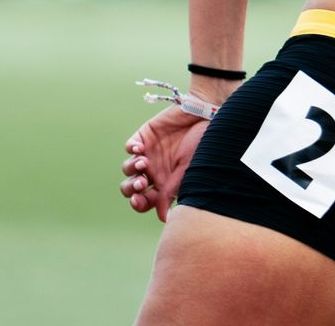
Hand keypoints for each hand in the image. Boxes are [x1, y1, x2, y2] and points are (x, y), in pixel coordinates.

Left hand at [119, 103, 213, 222]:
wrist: (206, 115)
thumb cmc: (204, 145)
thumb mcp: (189, 171)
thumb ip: (170, 193)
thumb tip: (164, 219)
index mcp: (165, 183)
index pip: (145, 200)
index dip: (139, 203)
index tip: (141, 199)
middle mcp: (154, 171)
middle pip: (131, 188)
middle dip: (132, 189)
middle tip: (142, 182)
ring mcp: (148, 154)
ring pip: (128, 169)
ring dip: (132, 169)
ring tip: (144, 162)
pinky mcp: (144, 136)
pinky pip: (129, 147)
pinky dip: (131, 150)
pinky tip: (140, 149)